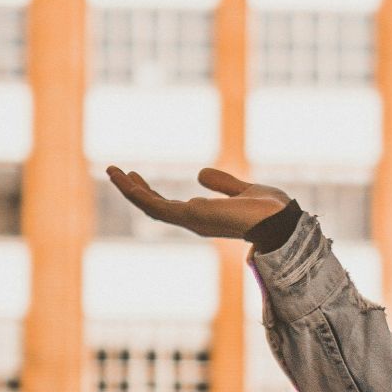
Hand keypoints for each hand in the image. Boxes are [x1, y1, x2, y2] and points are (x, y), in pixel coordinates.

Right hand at [106, 166, 291, 238]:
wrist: (280, 219)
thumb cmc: (269, 210)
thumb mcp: (242, 190)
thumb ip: (223, 184)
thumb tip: (200, 174)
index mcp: (204, 216)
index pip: (170, 206)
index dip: (151, 193)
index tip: (136, 176)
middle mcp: (194, 221)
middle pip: (154, 206)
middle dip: (134, 190)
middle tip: (116, 171)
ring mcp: (190, 220)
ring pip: (150, 206)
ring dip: (129, 189)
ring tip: (112, 171)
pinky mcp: (190, 216)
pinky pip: (156, 207)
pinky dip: (138, 194)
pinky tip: (125, 179)